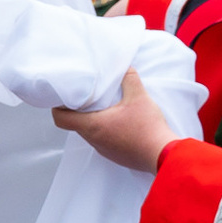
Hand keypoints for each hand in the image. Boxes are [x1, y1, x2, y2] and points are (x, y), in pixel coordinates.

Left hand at [51, 69, 175, 177]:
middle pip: (75, 125)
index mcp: (93, 126)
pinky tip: (118, 122)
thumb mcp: (139, 97)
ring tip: (103, 107)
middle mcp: (94, 140)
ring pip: (90, 134)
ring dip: (92, 121)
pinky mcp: (116, 156)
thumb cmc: (148, 128)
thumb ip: (129, 79)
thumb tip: (125, 67)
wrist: (164, 155)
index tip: (63, 97)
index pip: (61, 119)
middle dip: (76, 111)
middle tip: (85, 97)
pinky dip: (105, 131)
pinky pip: (103, 141)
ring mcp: (104, 150)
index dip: (57, 108)